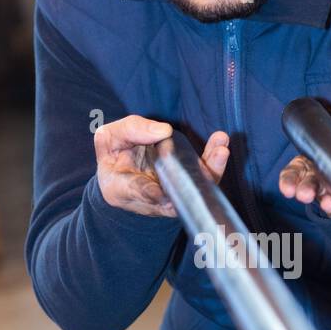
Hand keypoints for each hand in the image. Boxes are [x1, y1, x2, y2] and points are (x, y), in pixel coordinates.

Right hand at [95, 116, 228, 216]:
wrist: (120, 172)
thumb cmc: (114, 154)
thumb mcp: (110, 137)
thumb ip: (131, 130)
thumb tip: (164, 130)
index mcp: (121, 188)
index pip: (138, 192)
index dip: (150, 193)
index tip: (161, 193)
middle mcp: (149, 199)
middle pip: (173, 195)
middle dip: (190, 181)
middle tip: (206, 163)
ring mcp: (169, 195)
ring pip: (191, 189)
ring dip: (209, 171)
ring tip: (220, 151)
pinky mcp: (183, 186)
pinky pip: (200, 179)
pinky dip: (212, 165)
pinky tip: (220, 147)